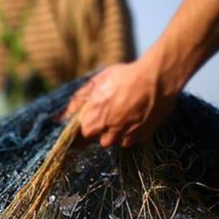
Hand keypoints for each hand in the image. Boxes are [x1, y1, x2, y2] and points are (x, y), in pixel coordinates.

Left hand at [64, 61, 178, 146]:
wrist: (157, 78)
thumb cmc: (123, 77)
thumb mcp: (95, 83)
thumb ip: (77, 102)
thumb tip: (62, 117)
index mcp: (92, 123)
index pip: (81, 136)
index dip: (84, 128)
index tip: (88, 123)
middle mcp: (108, 135)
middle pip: (99, 139)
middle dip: (102, 128)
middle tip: (111, 110)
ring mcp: (126, 138)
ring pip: (116, 141)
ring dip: (117, 131)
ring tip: (126, 111)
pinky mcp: (143, 138)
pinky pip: (132, 139)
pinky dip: (132, 131)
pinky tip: (137, 115)